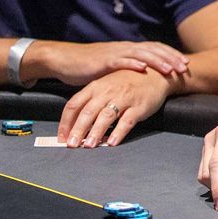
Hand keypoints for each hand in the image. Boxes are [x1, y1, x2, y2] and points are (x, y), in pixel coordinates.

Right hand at [30, 40, 189, 84]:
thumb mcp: (114, 67)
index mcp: (129, 49)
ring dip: (157, 61)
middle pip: (153, 50)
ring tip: (170, 69)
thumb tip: (145, 78)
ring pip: (141, 54)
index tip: (185, 63)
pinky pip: (121, 61)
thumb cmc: (91, 66)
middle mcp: (125, 48)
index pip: (156, 49)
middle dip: (170, 58)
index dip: (171, 54)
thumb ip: (129, 70)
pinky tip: (143, 68)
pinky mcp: (103, 60)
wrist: (66, 60)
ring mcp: (115, 52)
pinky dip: (133, 64)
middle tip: (184, 67)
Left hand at [57, 68, 172, 147]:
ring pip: (106, 116)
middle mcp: (108, 91)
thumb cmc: (128, 81)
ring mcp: (124, 98)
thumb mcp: (106, 85)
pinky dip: (119, 132)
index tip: (62, 137)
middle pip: (88, 112)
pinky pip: (127, 121)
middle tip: (72, 145)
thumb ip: (92, 100)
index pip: (74, 104)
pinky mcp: (139, 106)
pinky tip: (112, 142)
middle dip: (78, 130)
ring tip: (89, 145)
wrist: (155, 72)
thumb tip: (75, 122)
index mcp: (96, 86)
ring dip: (96, 132)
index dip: (66, 122)